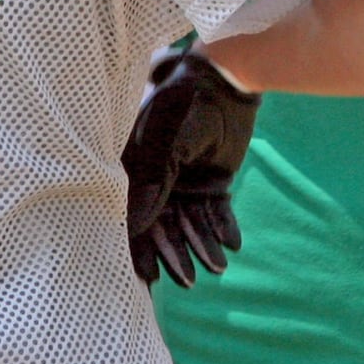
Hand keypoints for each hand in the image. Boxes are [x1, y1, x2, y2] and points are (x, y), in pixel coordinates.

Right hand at [122, 48, 260, 286]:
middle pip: (163, 225)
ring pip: (191, 222)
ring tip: (218, 267)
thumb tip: (136, 224)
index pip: (131, 214)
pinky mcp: (212, 180)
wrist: (228, 82)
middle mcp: (157, 179)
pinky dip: (223, 228)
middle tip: (187, 282)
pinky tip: (232, 244)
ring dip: (203, 245)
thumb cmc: (187, 104)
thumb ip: (152, 178)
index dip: (137, 246)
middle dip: (175, 253)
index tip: (145, 277)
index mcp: (135, 167)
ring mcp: (185, 180)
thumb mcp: (166, 140)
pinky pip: (216, 211)